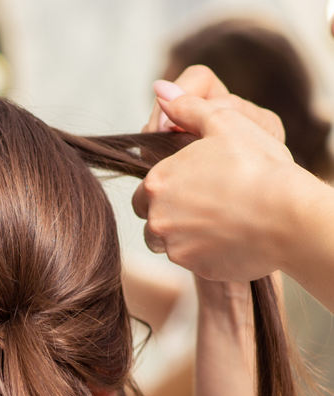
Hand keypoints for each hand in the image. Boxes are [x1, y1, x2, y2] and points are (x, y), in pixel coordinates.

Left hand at [132, 75, 311, 281]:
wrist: (288, 215)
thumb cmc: (257, 165)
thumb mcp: (225, 123)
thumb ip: (187, 109)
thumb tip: (160, 90)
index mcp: (157, 183)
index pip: (145, 191)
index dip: (166, 188)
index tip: (190, 185)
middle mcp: (157, 219)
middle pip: (151, 219)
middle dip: (169, 213)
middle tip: (203, 203)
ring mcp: (175, 247)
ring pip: (168, 243)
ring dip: (183, 234)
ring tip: (216, 220)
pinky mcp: (196, 268)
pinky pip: (192, 260)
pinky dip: (205, 251)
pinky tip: (230, 236)